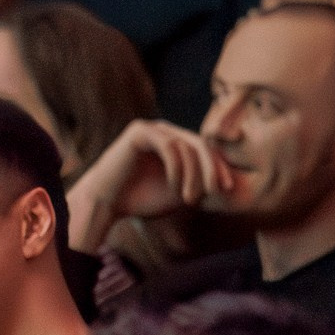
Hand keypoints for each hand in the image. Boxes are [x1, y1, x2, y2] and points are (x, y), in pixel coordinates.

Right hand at [68, 118, 232, 252]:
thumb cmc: (141, 201)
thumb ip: (200, 182)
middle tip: (215, 191)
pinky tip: (175, 187)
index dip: (218, 167)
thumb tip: (229, 181)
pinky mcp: (140, 132)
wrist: (105, 205)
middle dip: (211, 169)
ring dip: (193, 175)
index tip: (225, 188)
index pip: (204, 149)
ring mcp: (151, 129)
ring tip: (189, 198)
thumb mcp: (179, 192)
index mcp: (173, 142)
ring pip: (187, 146)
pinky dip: (177, 168)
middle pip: (200, 145)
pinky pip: (170, 146)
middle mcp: (163, 131)